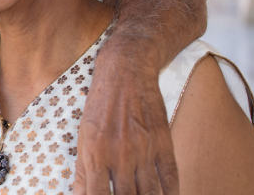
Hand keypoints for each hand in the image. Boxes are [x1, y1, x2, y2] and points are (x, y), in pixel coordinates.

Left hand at [73, 36, 178, 194]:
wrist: (126, 71)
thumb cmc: (100, 104)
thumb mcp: (83, 134)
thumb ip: (83, 168)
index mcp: (94, 153)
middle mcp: (119, 154)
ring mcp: (144, 150)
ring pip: (150, 194)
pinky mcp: (163, 143)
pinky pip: (170, 178)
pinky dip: (170, 194)